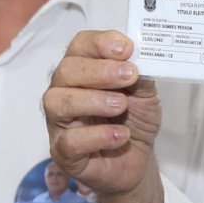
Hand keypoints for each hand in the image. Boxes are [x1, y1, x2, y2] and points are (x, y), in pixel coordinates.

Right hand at [44, 31, 160, 197]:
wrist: (138, 160)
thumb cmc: (134, 120)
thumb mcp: (146, 94)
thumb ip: (141, 75)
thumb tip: (139, 59)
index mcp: (82, 70)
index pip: (79, 46)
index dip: (100, 43)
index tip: (127, 49)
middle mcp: (64, 91)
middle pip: (65, 71)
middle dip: (99, 71)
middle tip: (129, 77)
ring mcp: (59, 123)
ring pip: (57, 102)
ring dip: (93, 100)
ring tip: (122, 105)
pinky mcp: (63, 152)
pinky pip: (70, 141)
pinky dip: (98, 135)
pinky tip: (121, 134)